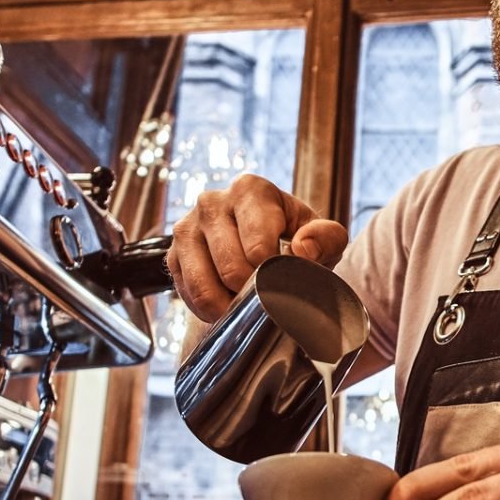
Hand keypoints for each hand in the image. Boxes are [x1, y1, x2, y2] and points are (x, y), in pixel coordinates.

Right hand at [166, 173, 347, 320]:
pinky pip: (187, 294)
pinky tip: (227, 303)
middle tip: (269, 297)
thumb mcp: (325, 236)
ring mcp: (187, 227)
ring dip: (229, 306)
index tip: (286, 279)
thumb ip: (327, 238)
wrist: (264, 242)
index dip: (274, 275)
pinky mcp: (172, 254)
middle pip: (231, 269)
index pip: (258, 247)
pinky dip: (208, 309)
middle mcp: (212, 202)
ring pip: (203, 285)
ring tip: (249, 305)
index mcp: (250, 190)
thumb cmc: (297, 238)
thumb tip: (303, 250)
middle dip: (253, 293)